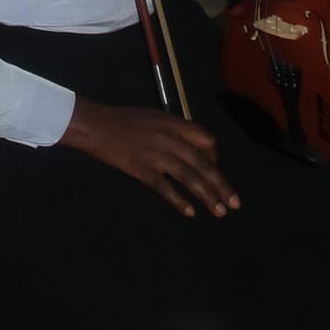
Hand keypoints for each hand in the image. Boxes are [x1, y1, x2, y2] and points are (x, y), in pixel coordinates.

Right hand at [62, 98, 238, 217]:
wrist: (95, 125)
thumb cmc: (121, 120)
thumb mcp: (152, 117)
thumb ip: (172, 131)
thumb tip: (188, 148)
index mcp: (173, 123)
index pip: (206, 140)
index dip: (216, 158)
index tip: (216, 172)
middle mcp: (169, 138)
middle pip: (203, 163)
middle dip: (221, 184)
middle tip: (234, 203)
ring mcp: (156, 154)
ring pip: (189, 177)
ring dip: (207, 196)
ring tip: (219, 211)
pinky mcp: (142, 169)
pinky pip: (164, 187)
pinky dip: (178, 200)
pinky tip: (188, 212)